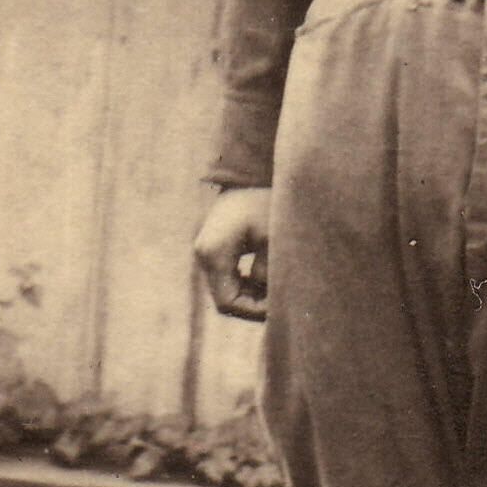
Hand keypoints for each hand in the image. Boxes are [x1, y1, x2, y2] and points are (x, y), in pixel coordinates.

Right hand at [193, 187, 272, 321]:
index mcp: (214, 253)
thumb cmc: (266, 202)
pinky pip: (227, 278)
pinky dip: (246, 284)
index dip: (254, 311)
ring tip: (278, 289)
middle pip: (225, 300)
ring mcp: (206, 252)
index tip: (280, 308)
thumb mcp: (272, 239)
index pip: (228, 302)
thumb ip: (268, 272)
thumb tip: (271, 302)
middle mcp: (203, 254)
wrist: (252, 174)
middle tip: (282, 303)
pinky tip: (267, 279)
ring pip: (226, 291)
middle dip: (254, 306)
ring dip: (251, 296)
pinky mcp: (213, 249)